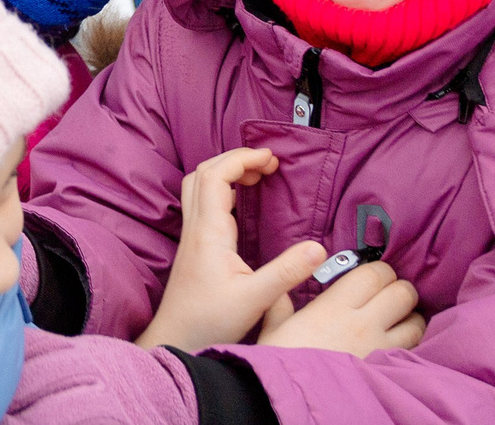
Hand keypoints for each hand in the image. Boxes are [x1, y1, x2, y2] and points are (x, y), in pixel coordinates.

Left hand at [137, 148, 326, 350]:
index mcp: (208, 231)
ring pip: (199, 186)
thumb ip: (286, 272)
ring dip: (226, 172)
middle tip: (269, 163)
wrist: (176, 337)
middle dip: (235, 159)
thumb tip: (318, 247)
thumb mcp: (255, 299)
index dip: (241, 159)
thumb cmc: (210, 320)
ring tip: (258, 174)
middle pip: (204, 173)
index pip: (215, 176)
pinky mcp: (195, 246)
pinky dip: (223, 190)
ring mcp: (192, 235)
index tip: (271, 158)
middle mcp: (196, 227)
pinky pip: (203, 202)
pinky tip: (242, 202)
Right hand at [260, 259, 424, 356]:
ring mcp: (380, 348)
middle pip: (402, 292)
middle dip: (400, 288)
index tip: (372, 276)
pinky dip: (412, 341)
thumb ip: (280, 305)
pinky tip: (401, 343)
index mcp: (335, 306)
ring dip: (411, 316)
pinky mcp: (387, 369)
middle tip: (390, 294)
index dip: (379, 270)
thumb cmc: (283, 362)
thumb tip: (278, 290)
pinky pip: (413, 349)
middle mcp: (363, 323)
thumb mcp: (274, 330)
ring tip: (400, 319)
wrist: (298, 398)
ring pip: (416, 322)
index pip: (373, 274)